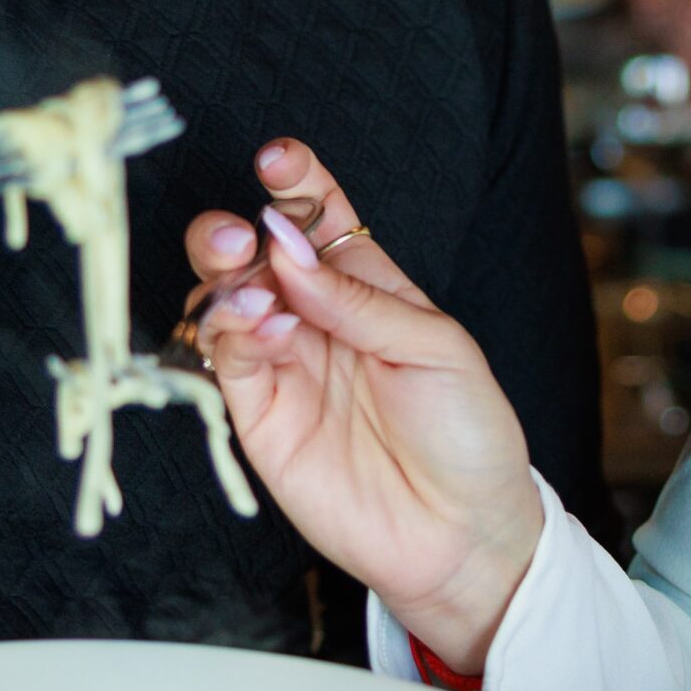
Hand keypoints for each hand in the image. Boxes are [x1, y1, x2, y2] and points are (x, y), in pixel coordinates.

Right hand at [187, 140, 544, 676]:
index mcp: (366, 283)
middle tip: (239, 235)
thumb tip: (285, 248)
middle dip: (231, 230)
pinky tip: (263, 329)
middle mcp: (315, 315)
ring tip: (252, 288)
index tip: (277, 158)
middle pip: (251, 252)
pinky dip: (231, 332)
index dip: (293, 180)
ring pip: (223, 298)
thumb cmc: (467, 432)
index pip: (316, 215)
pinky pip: (224, 358)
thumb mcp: (435, 347)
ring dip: (224, 280)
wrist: (461, 533)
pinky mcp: (258, 415)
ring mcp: (284, 363)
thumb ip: (358, 299)